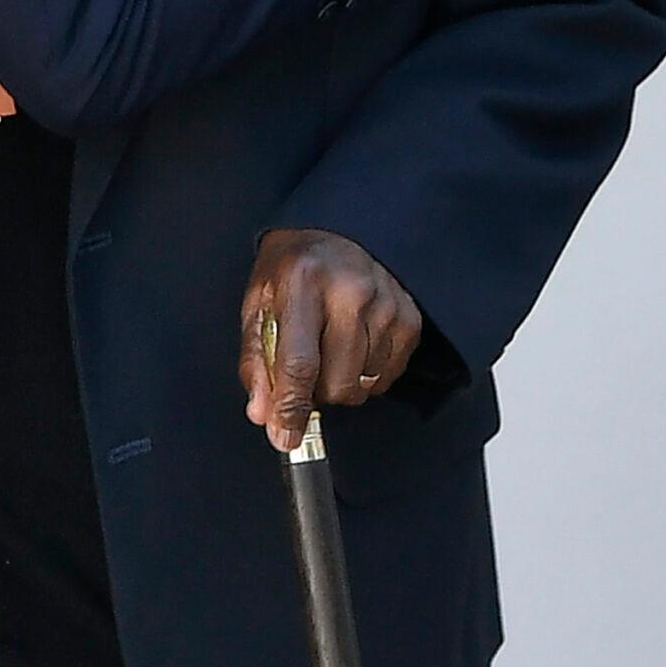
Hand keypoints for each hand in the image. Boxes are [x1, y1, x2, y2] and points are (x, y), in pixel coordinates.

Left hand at [239, 229, 423, 451]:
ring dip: (341, 382)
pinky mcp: (409, 317)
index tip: (284, 437)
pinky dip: (366, 374)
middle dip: (315, 393)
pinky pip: (387, 375)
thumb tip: (263, 413)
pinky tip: (352, 346)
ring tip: (328, 347)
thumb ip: (255, 360)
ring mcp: (386, 303)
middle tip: (304, 369)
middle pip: (337, 383)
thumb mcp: (258, 303)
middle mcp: (350, 291)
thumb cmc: (291, 267)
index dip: (291, 408)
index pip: (299, 362)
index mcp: (303, 283)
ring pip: (363, 385)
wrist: (335, 229)